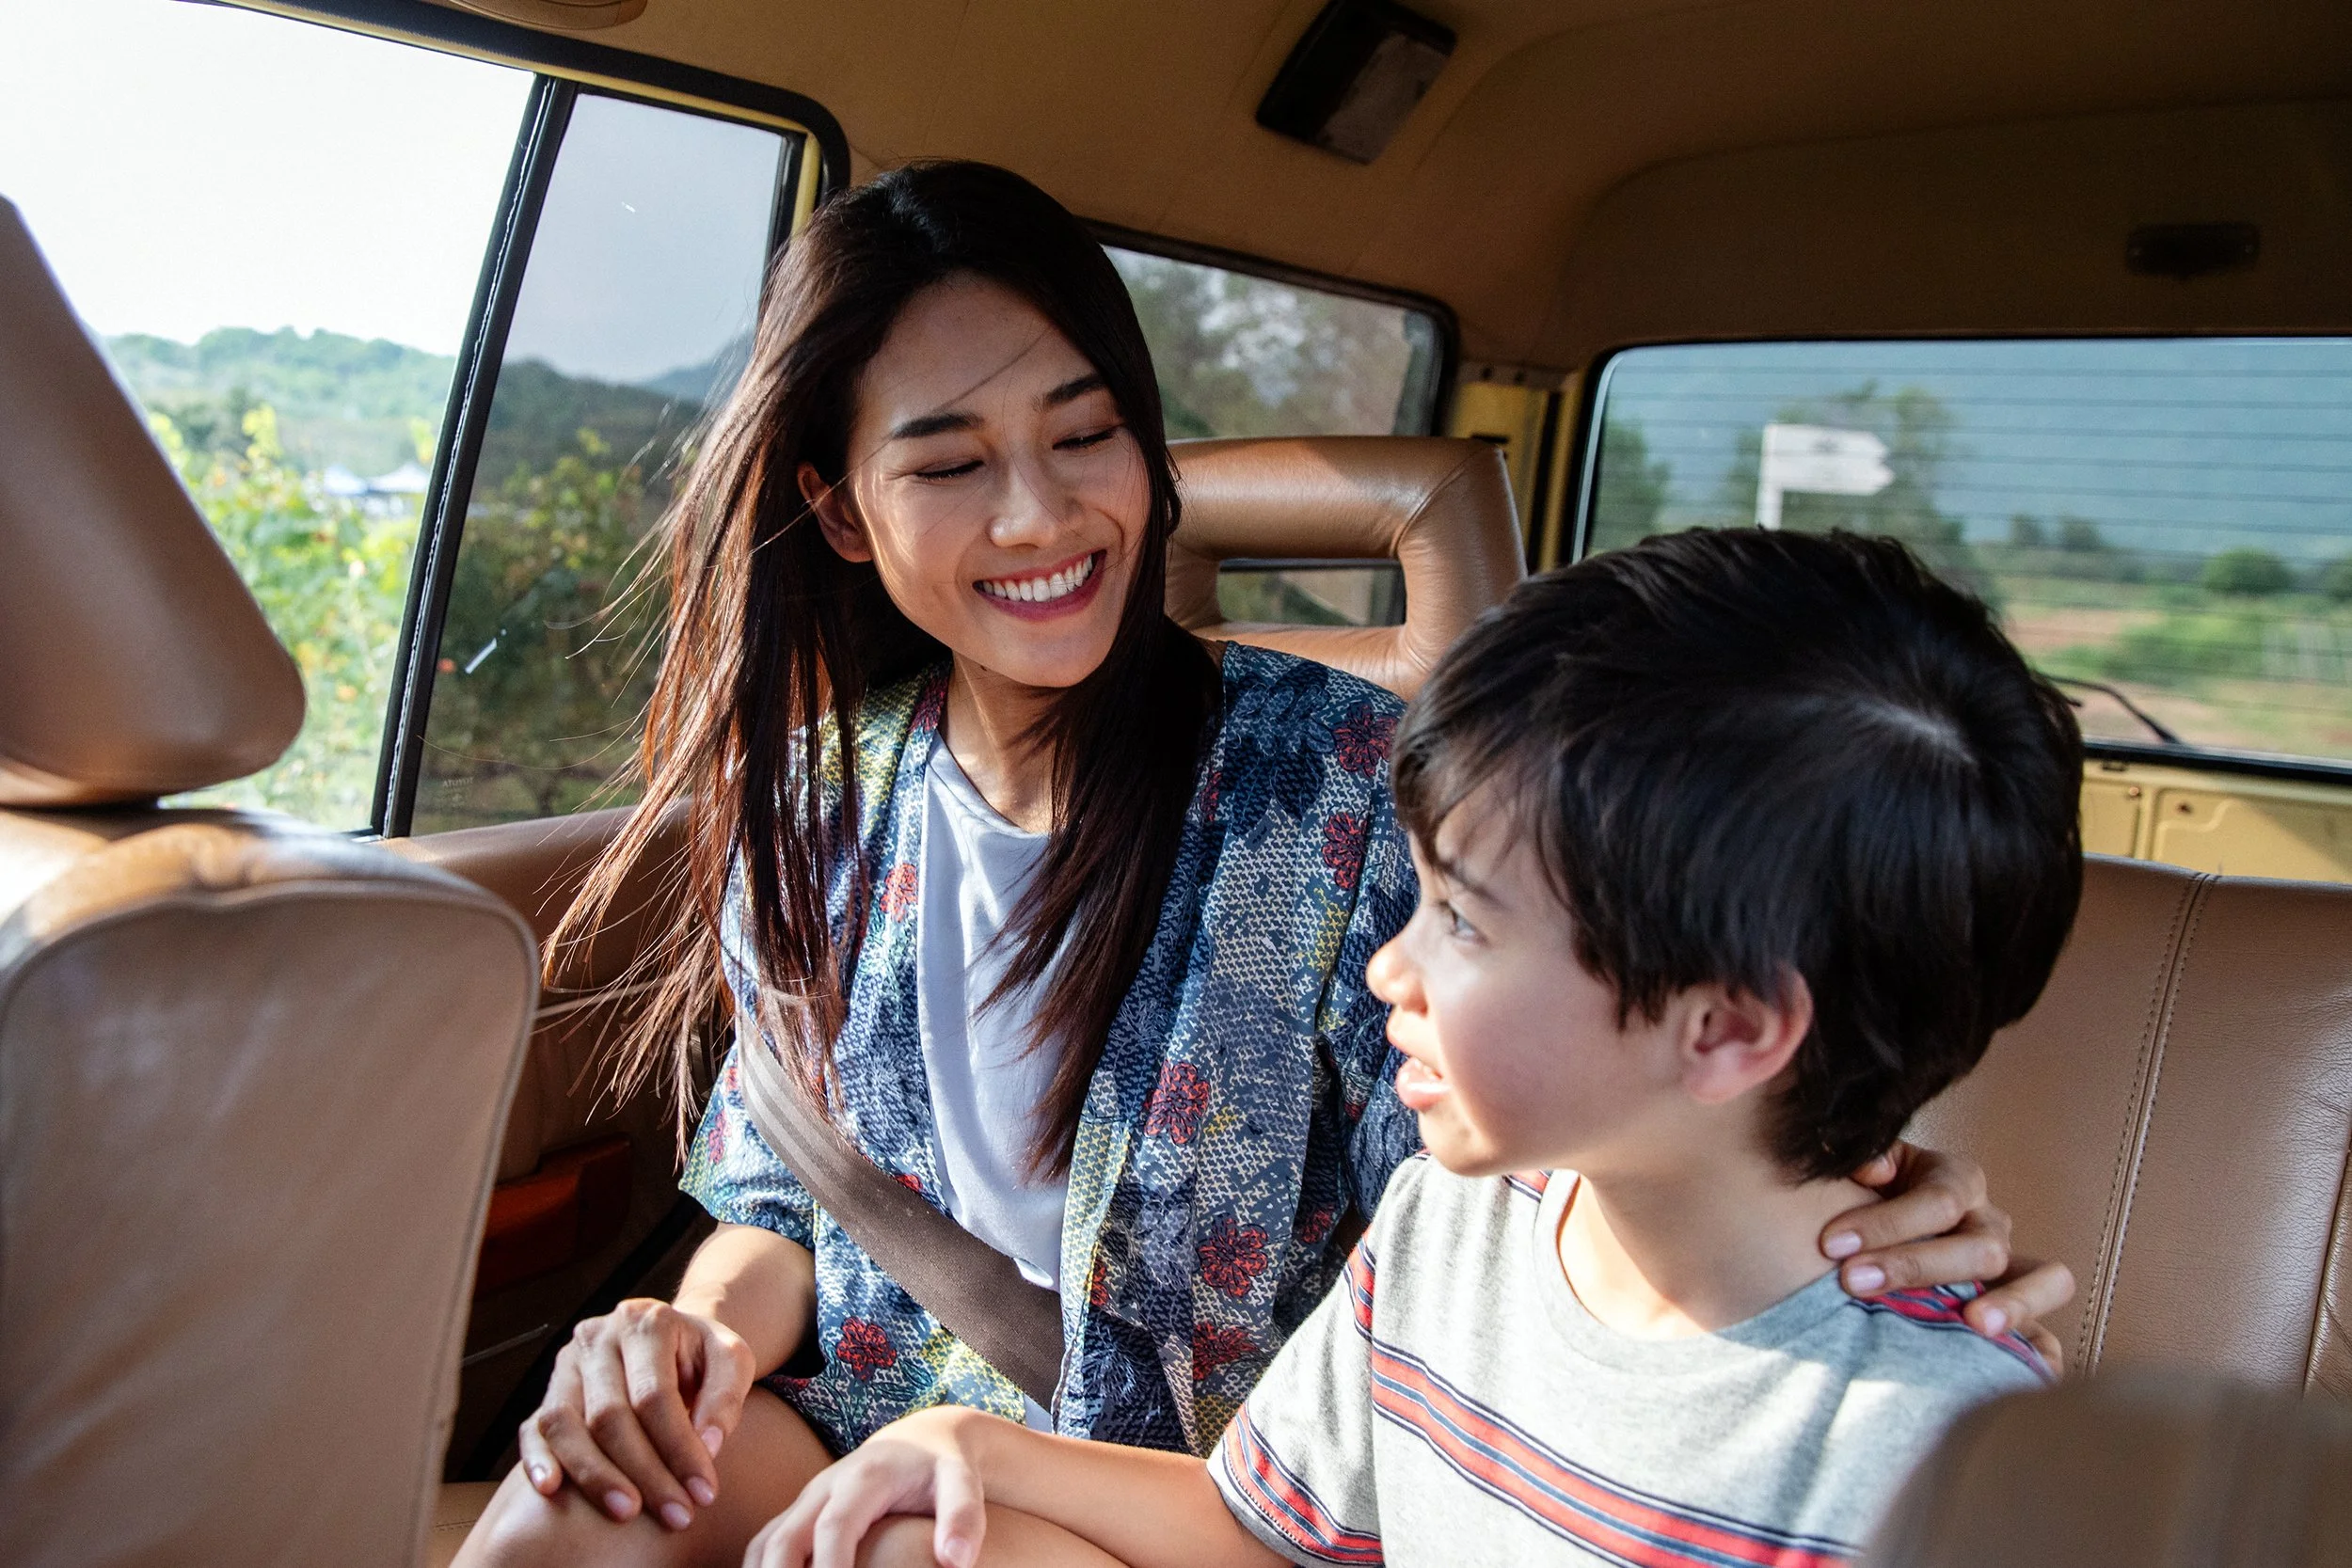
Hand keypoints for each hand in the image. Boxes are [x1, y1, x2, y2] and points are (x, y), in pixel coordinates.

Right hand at [516, 1297, 757, 1530]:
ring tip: (626, 1511)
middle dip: (644, 1472)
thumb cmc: (702, 1357)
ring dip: (594, 1475)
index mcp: (647, 1323)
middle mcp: (599, 1337)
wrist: (671, 1342)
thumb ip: (725, 1398)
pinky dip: (538, 1460)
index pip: (655, 1395)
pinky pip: (533, 1428)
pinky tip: (551, 1490)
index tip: (703, 1491)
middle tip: (675, 1513)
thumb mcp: (732, 1361)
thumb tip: (707, 1446)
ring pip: (564, 1423)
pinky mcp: (548, 1391)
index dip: (679, 1448)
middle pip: (609, 1414)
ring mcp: (567, 1364)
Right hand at [747, 1407, 991, 1567]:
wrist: (924, 1437)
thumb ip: (963, 1517)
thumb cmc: (945, 1467)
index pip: (834, 1527)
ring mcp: (807, 1499)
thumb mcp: (963, 1482)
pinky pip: (765, 1544)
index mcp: (864, 1478)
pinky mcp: (800, 1511)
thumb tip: (956, 1562)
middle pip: (784, 1538)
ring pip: (765, 1543)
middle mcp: (825, 1486)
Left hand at [1824, 1141, 2078, 1374]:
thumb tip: (1870, 1168)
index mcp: (1953, 1180)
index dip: (1886, 1222)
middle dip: (1915, 1265)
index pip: (1939, 1200)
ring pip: (2047, 1280)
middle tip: (1855, 1282)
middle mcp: (1987, 1223)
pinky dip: (2040, 1355)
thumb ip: (1859, 1163)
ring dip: (2014, 1302)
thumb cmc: (1846, 1205)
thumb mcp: (1847, 1173)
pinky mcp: (2016, 1321)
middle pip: (1981, 1245)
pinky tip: (2027, 1372)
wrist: (1844, 1242)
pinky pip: (2046, 1340)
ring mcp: (2008, 1273)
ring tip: (1976, 1324)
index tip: (1830, 1244)